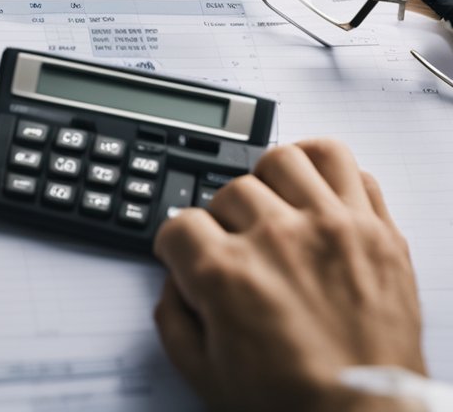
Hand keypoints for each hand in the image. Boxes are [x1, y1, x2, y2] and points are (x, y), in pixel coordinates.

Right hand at [154, 139, 424, 411]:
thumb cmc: (296, 403)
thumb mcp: (204, 373)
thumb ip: (172, 318)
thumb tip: (173, 280)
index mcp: (227, 274)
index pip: (179, 223)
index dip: (176, 244)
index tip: (188, 256)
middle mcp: (277, 239)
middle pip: (227, 190)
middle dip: (222, 219)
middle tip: (235, 244)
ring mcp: (330, 227)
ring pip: (282, 160)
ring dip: (267, 180)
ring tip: (271, 205)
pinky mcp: (374, 228)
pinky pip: (343, 163)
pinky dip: (321, 164)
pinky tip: (311, 186)